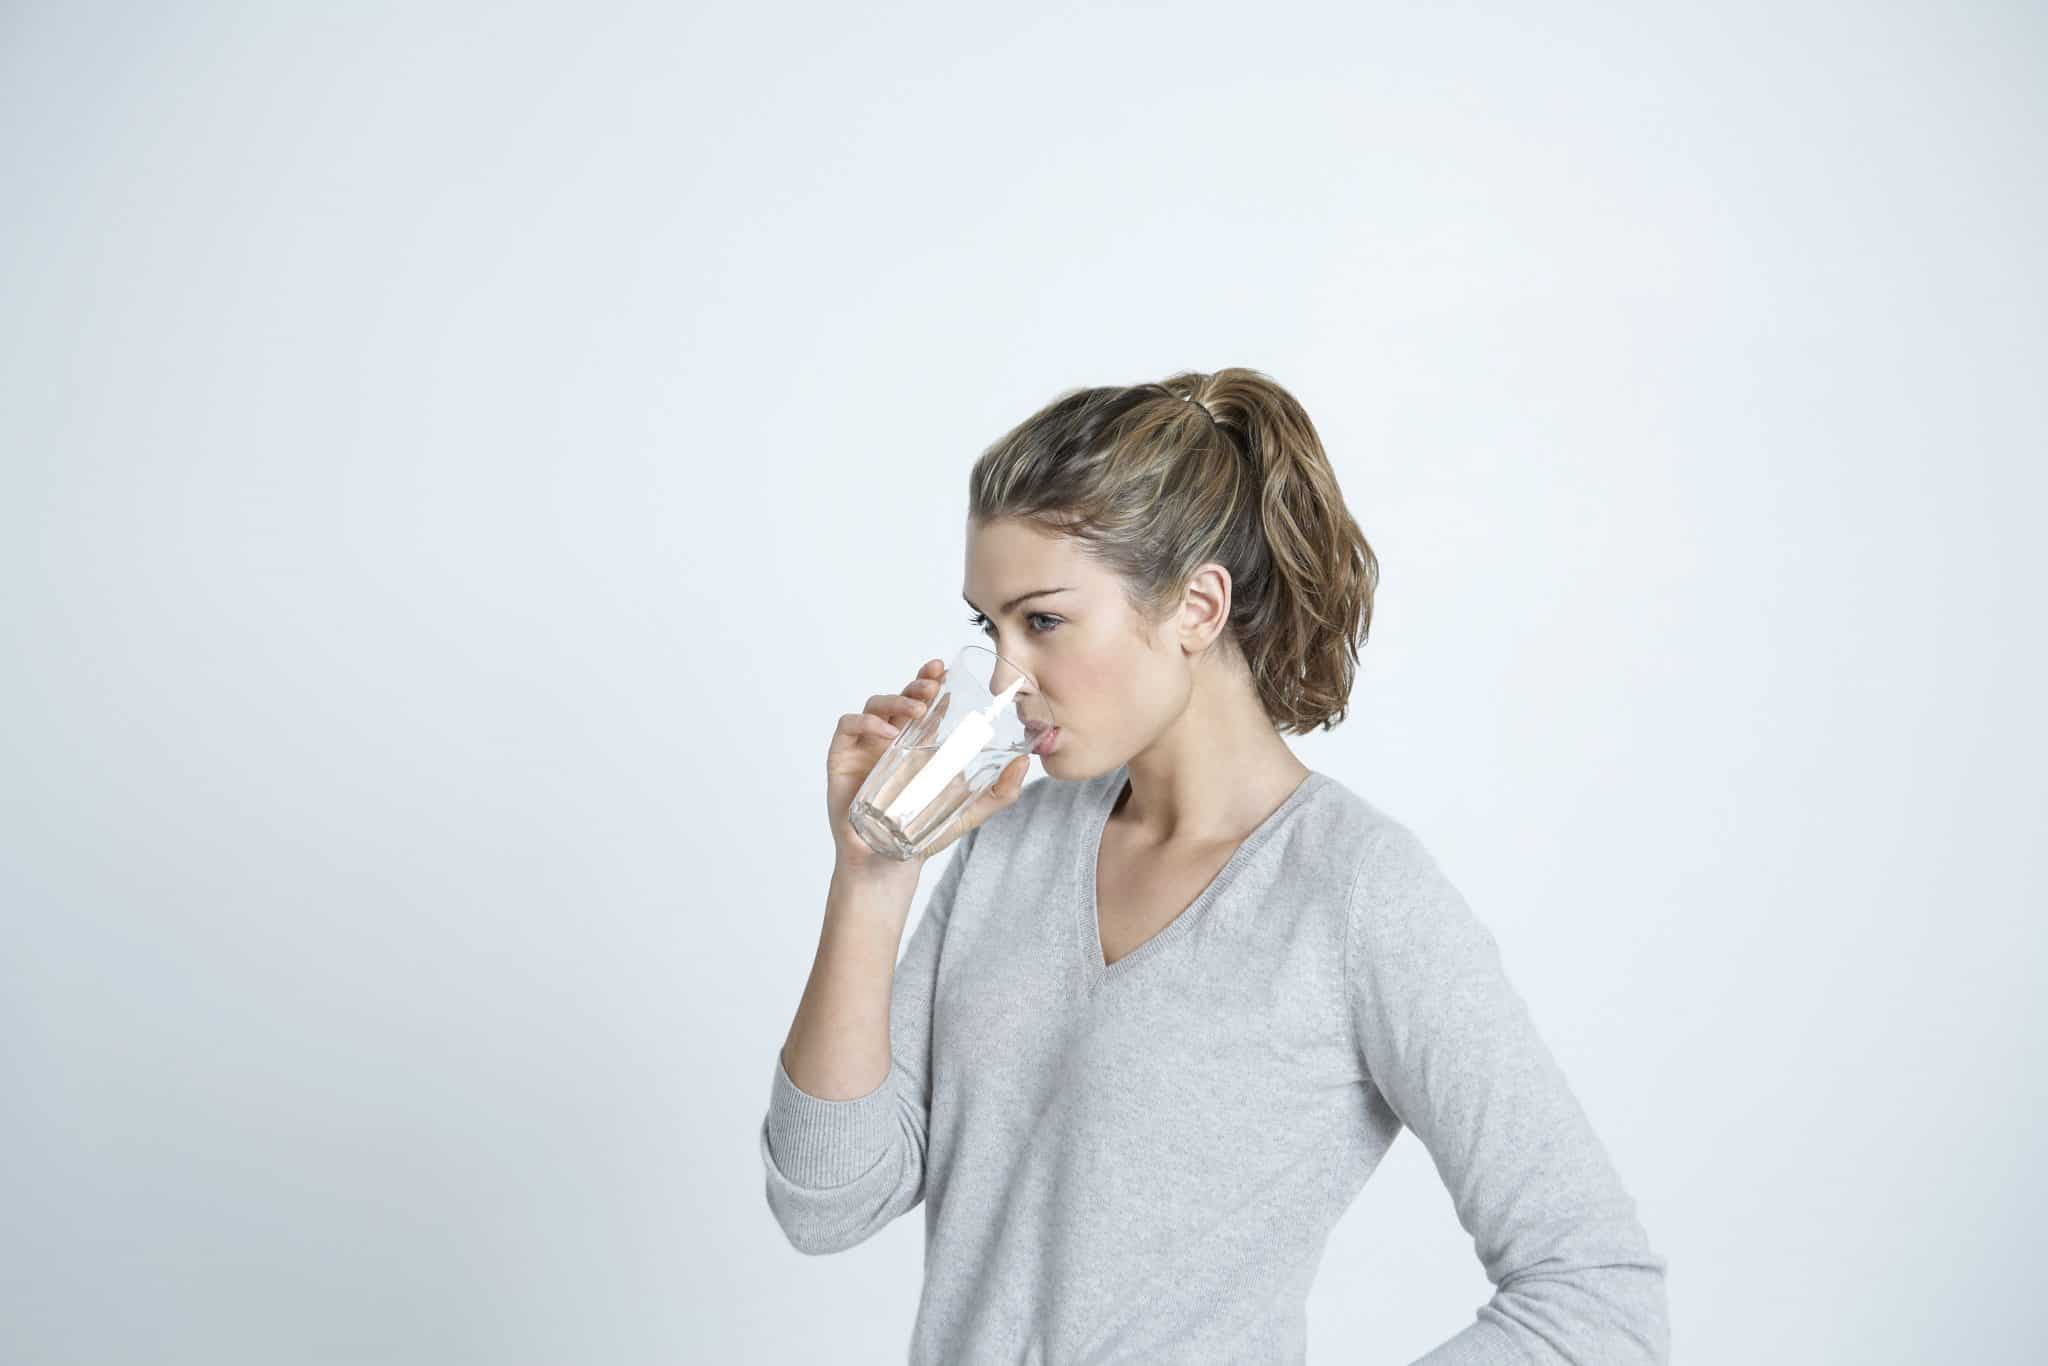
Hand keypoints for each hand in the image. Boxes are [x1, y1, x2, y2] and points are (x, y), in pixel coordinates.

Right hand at [826, 656, 1031, 873]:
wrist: (888, 862)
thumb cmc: (923, 833)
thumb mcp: (970, 811)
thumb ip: (1001, 792)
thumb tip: (1024, 763)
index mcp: (919, 742)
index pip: (925, 701)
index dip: (933, 680)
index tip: (945, 669)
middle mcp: (892, 738)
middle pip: (901, 696)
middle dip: (916, 684)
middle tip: (933, 685)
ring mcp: (866, 746)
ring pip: (875, 705)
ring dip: (896, 699)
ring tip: (917, 709)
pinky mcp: (842, 757)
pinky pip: (848, 726)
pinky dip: (866, 722)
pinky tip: (887, 733)